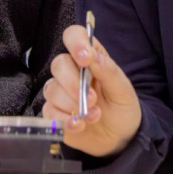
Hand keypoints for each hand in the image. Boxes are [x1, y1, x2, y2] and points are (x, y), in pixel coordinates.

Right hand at [41, 24, 141, 156]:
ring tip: (94, 116)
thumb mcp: (123, 90)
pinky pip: (49, 112)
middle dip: (74, 83)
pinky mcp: (54, 113)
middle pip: (58, 64)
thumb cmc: (122, 107)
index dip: (76, 43)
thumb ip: (108, 71)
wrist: (120, 137)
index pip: (74, 36)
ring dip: (73, 105)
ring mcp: (60, 92)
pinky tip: (80, 125)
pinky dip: (65, 120)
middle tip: (93, 100)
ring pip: (52, 90)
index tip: (85, 59)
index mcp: (89, 57)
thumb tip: (92, 56)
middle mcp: (71, 71)